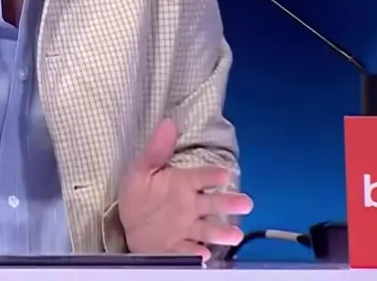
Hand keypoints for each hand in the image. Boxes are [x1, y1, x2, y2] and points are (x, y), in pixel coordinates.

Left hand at [118, 119, 253, 258]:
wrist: (130, 227)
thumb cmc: (140, 196)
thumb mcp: (142, 170)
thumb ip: (156, 149)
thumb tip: (167, 123)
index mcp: (182, 184)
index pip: (201, 177)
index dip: (212, 175)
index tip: (224, 174)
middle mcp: (190, 206)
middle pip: (213, 204)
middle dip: (229, 203)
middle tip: (246, 203)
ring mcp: (186, 228)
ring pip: (208, 229)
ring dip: (222, 232)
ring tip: (234, 234)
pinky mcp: (178, 247)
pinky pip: (189, 250)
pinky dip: (197, 252)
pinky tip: (205, 253)